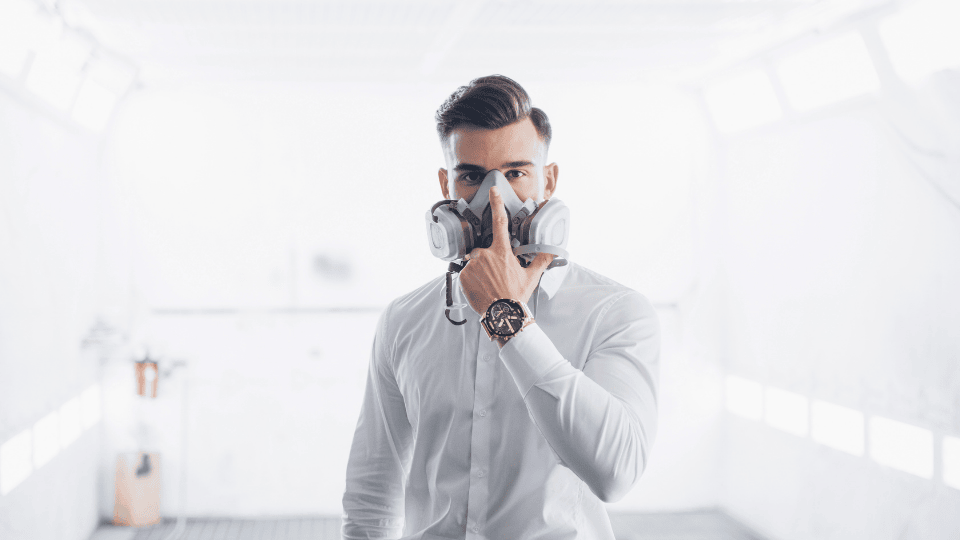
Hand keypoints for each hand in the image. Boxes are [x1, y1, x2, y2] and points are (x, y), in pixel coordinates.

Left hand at [459, 185, 554, 315]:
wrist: (502, 315)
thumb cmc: (516, 296)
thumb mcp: (531, 277)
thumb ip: (540, 261)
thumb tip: (552, 252)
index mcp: (501, 252)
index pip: (500, 222)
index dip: (496, 204)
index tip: (493, 191)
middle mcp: (485, 255)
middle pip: (484, 250)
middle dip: (487, 260)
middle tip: (495, 278)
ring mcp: (472, 265)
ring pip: (474, 263)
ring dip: (479, 271)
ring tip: (488, 285)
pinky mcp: (462, 276)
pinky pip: (466, 274)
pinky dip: (471, 280)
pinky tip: (480, 289)